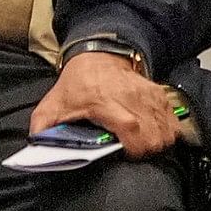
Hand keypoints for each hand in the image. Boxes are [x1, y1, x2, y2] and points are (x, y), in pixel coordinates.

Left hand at [32, 48, 185, 157]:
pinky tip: (150, 133)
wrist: (98, 57)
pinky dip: (166, 132)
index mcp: (107, 105)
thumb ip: (42, 128)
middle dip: (145, 152)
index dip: (132, 151)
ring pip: (168, 133)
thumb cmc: (77, 84)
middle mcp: (134, 101)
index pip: (132, 133)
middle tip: (131, 151)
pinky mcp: (160, 96)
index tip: (122, 154)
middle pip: (155, 139)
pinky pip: (174, 123)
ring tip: (141, 144)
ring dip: (157, 144)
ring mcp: (150, 98)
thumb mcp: (53, 105)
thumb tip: (36, 148)